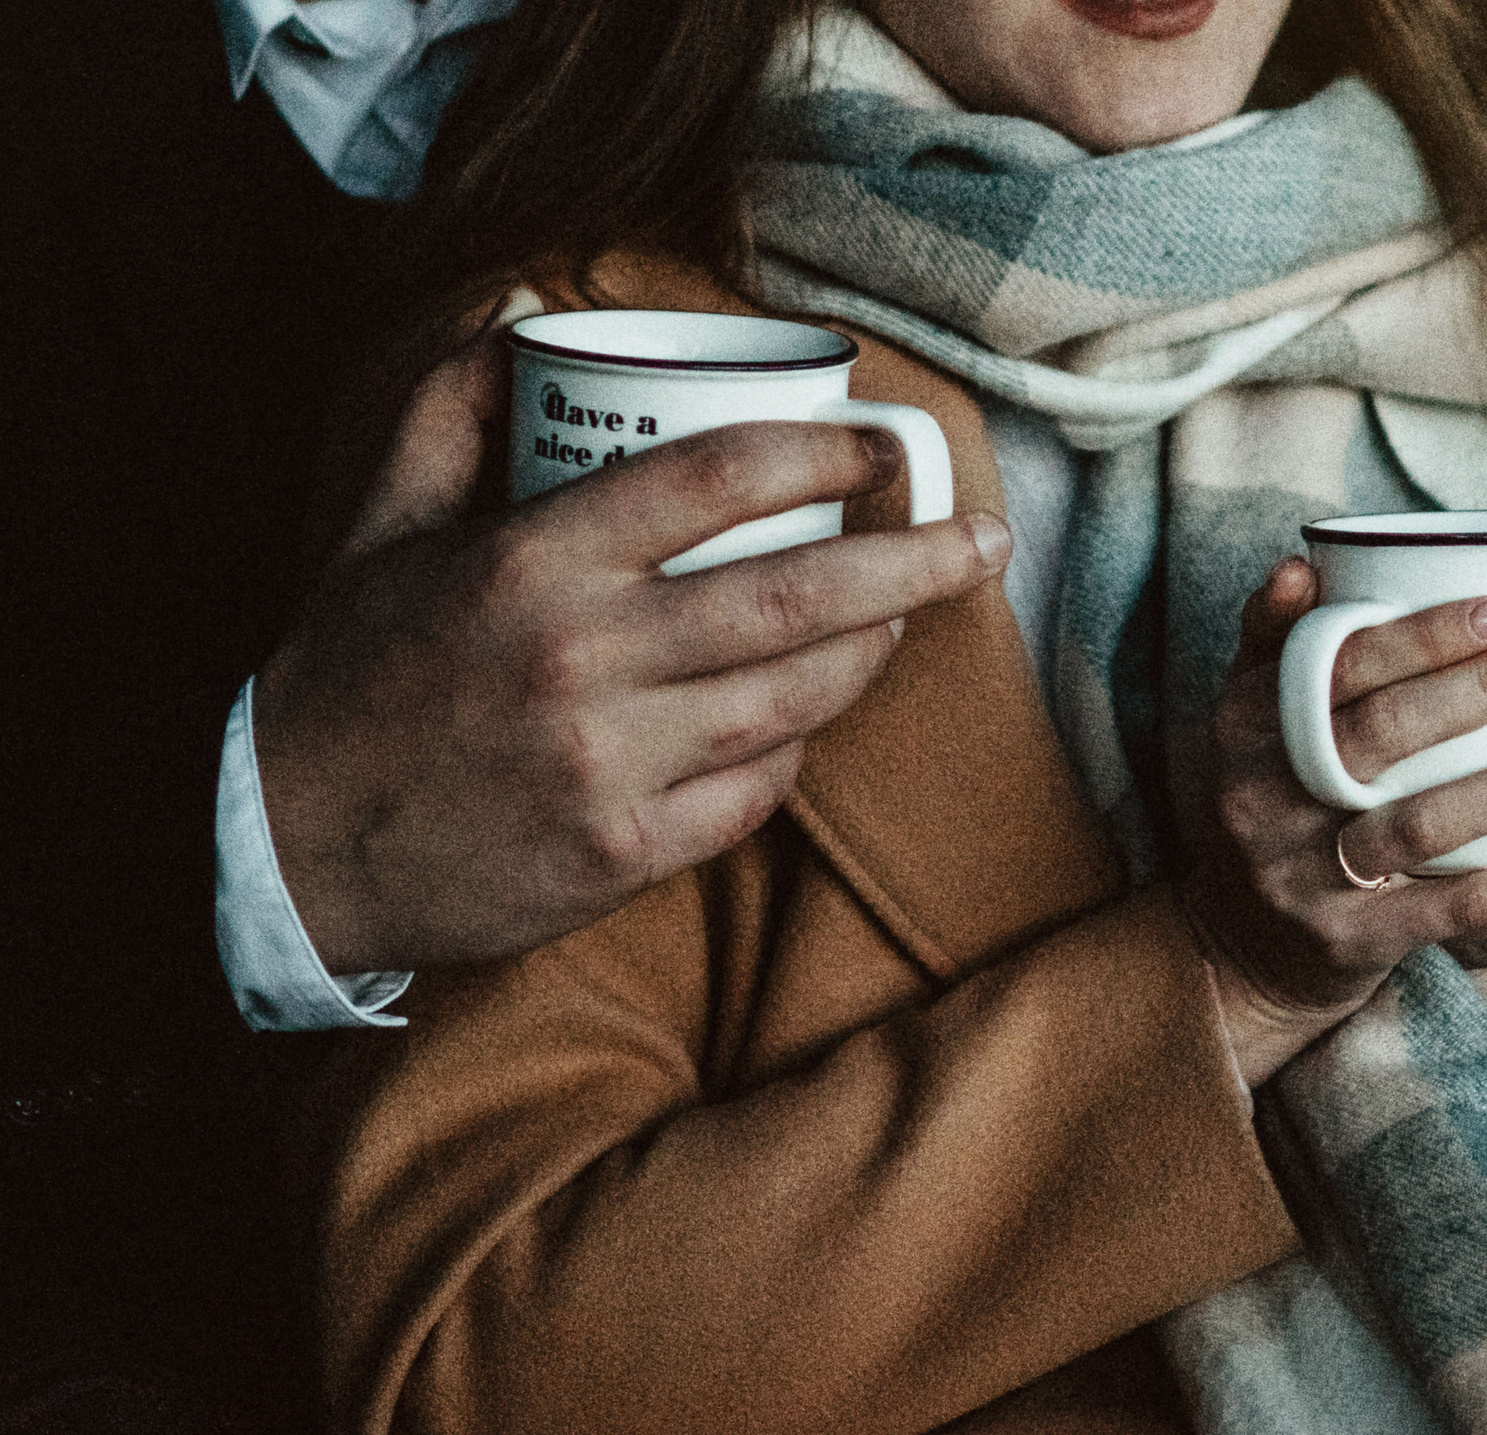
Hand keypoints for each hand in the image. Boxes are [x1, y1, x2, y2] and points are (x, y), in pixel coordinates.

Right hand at [255, 336, 1011, 974]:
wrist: (285, 853)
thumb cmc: (348, 677)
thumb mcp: (377, 525)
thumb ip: (451, 410)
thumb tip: (528, 312)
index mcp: (531, 564)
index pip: (714, 479)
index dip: (821, 451)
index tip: (879, 444)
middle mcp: (582, 662)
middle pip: (798, 599)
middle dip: (915, 562)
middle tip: (985, 540)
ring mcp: (611, 765)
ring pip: (797, 698)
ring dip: (874, 652)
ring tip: (910, 613)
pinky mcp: (626, 852)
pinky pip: (757, 791)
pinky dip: (796, 747)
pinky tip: (810, 713)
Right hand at [1188, 558, 1486, 1084]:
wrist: (1239, 945)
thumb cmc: (1275, 798)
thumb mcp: (1252, 719)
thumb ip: (1275, 639)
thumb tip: (1305, 562)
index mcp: (1245, 722)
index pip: (1338, 662)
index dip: (1425, 634)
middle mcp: (1263, 796)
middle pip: (1382, 733)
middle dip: (1482, 689)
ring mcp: (1302, 875)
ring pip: (1421, 822)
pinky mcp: (1348, 940)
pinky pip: (1450, 908)